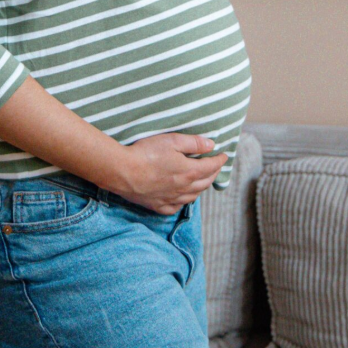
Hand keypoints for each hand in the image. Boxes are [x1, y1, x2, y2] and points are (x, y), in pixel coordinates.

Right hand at [113, 133, 228, 214]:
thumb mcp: (172, 141)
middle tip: (216, 167)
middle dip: (213, 173)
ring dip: (201, 188)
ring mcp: (171, 199)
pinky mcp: (158, 206)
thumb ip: (193, 143)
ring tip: (203, 181)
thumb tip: (211, 145)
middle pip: (204, 182)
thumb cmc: (146, 153)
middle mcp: (184, 188)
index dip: (219, 160)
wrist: (123, 172)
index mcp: (189, 171)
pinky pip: (177, 207)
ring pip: (193, 196)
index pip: (211, 166)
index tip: (224, 155)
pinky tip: (182, 198)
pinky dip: (184, 202)